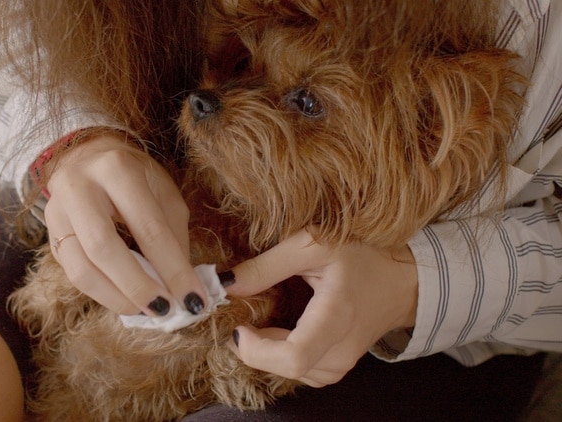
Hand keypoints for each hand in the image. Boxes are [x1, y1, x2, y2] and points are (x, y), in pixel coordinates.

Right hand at [42, 133, 206, 315]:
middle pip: (104, 248)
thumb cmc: (136, 177)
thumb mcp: (164, 195)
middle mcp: (79, 186)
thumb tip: (181, 286)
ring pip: (81, 268)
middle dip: (138, 286)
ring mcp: (56, 211)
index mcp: (116, 168)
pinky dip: (102, 294)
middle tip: (166, 310)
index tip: (194, 300)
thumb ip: (173, 237)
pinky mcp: (49, 234)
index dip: (173, 270)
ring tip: (146, 310)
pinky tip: (125, 300)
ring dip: (117, 297)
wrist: (88, 157)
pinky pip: (73, 274)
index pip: (148, 228)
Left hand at [226, 230, 417, 386]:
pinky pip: (295, 370)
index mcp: (336, 317)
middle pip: (283, 367)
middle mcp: (340, 351)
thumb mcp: (313, 245)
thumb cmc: (363, 257)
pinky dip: (278, 353)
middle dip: (251, 345)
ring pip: (285, 371)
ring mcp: (339, 366)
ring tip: (262, 316)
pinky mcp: (334, 370)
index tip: (238, 326)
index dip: (256, 350)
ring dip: (263, 349)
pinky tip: (280, 327)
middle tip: (240, 314)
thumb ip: (266, 265)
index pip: (293, 358)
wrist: (402, 281)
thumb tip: (225, 284)